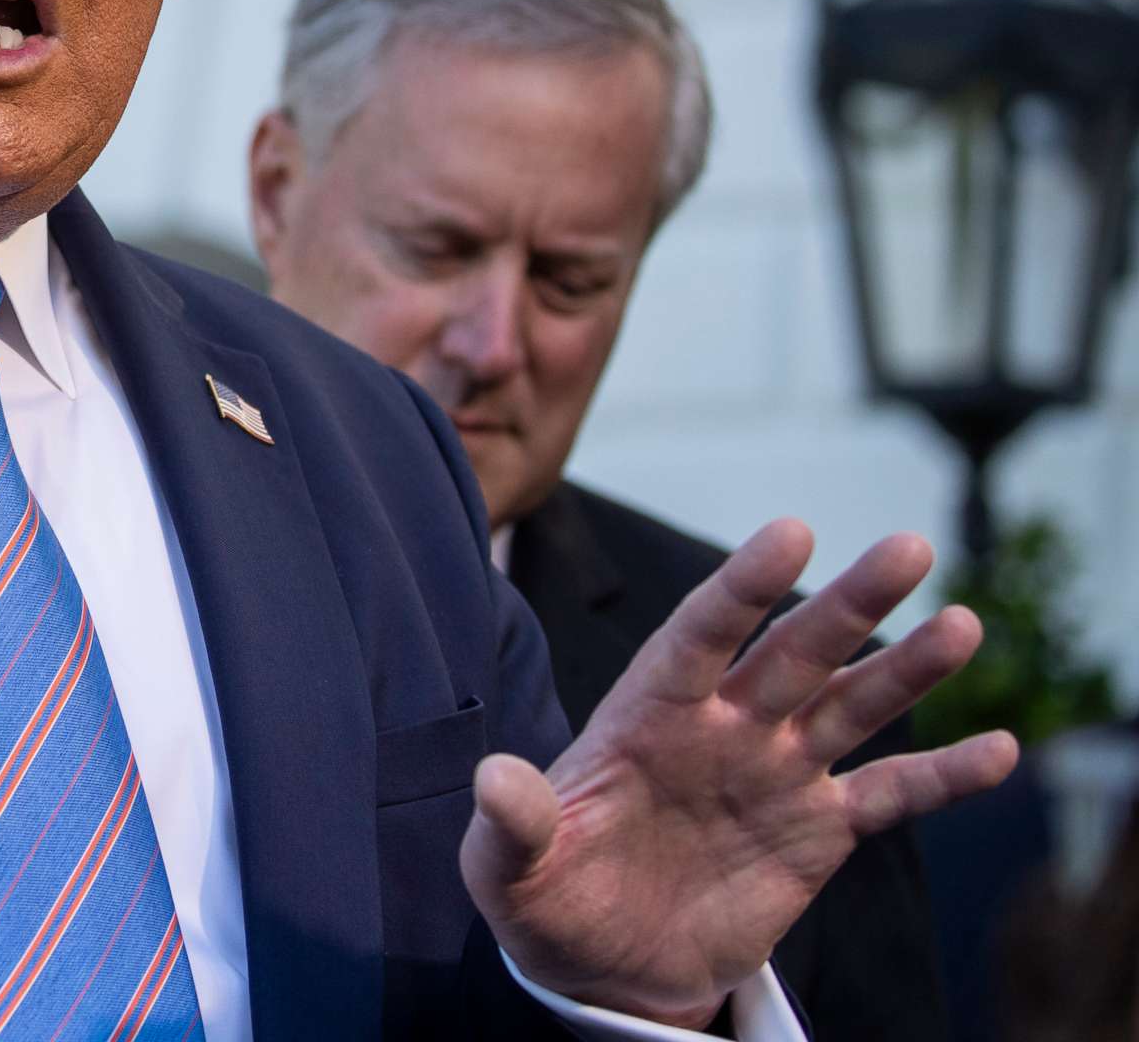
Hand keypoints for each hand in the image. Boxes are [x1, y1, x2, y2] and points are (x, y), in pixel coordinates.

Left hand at [463, 520, 1016, 1028]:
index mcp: (644, 716)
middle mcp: (720, 728)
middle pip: (791, 653)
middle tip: (907, 548)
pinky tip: (1000, 751)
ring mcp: (773, 772)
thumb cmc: (544, 898)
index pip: (698, 637)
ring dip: (905, 668)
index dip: (741, 587)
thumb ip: (510, 822)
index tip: (790, 533)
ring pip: (849, 705)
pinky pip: (889, 795)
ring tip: (961, 624)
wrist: (601, 963)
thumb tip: (496, 780)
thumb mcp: (508, 869)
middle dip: (847, 603)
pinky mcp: (817, 831)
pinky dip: (943, 776)